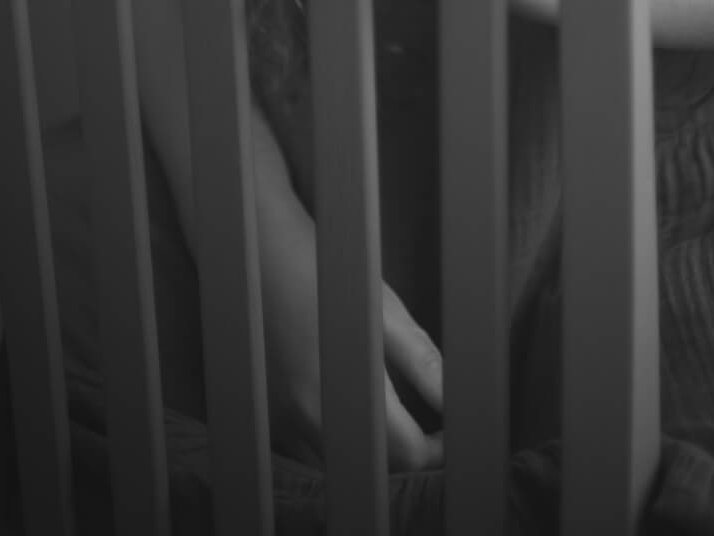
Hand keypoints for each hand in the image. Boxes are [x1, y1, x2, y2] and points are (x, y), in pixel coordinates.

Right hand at [258, 153, 444, 470]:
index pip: (407, 454)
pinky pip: (309, 447)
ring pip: (341, 460)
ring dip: (372, 447)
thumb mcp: (382, 309)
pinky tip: (348, 406)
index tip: (453, 427)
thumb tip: (458, 400)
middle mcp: (306, 420)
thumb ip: (422, 362)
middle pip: (374, 463)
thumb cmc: (321, 270)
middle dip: (408, 449)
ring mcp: (280, 421)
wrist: (254, 249)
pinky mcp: (265, 413)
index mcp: (343, 394)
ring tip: (394, 413)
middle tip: (431, 421)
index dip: (439, 447)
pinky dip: (337, 437)